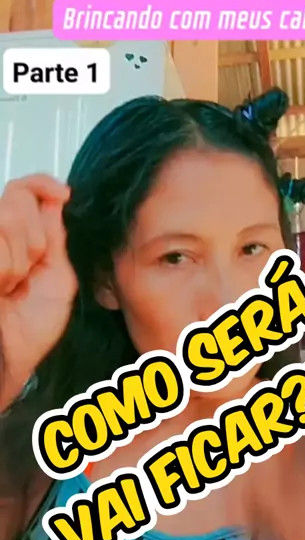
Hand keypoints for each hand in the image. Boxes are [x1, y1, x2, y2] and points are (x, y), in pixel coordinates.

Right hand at [0, 175, 77, 409]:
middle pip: (16, 199)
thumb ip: (55, 236)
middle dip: (33, 237)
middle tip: (27, 272)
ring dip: (18, 258)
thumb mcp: (58, 275)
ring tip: (11, 285)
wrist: (12, 356)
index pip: (23, 189)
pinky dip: (4, 268)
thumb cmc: (31, 326)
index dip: (41, 183)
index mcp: (17, 235)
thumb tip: (55, 197)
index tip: (63, 194)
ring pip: (5, 218)